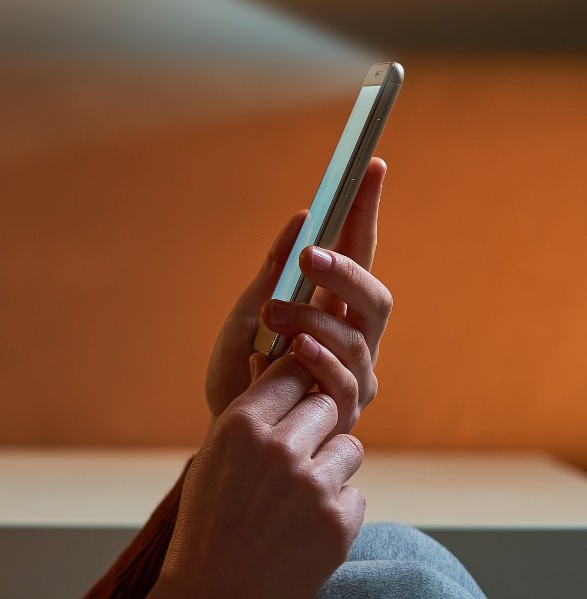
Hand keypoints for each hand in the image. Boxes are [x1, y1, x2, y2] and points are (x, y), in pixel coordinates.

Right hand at [156, 352, 367, 598]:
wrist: (217, 593)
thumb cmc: (209, 522)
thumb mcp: (215, 457)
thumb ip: (251, 415)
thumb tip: (276, 363)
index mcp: (239, 425)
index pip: (290, 372)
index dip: (296, 382)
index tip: (295, 394)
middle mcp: (278, 448)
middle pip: (325, 405)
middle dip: (315, 425)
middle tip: (295, 453)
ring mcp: (312, 486)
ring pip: (349, 448)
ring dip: (332, 465)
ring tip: (300, 493)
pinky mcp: (339, 523)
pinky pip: (356, 494)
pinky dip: (337, 508)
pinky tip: (305, 525)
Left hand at [205, 159, 391, 430]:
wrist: (228, 435)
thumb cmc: (239, 374)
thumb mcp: (247, 313)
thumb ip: (274, 273)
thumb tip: (304, 218)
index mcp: (333, 308)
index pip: (358, 251)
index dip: (365, 210)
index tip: (369, 166)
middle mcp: (354, 339)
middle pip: (373, 296)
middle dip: (344, 272)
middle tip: (308, 256)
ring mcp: (354, 376)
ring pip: (356, 336)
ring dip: (312, 317)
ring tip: (271, 315)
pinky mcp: (342, 412)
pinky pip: (343, 380)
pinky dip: (318, 358)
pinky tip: (295, 347)